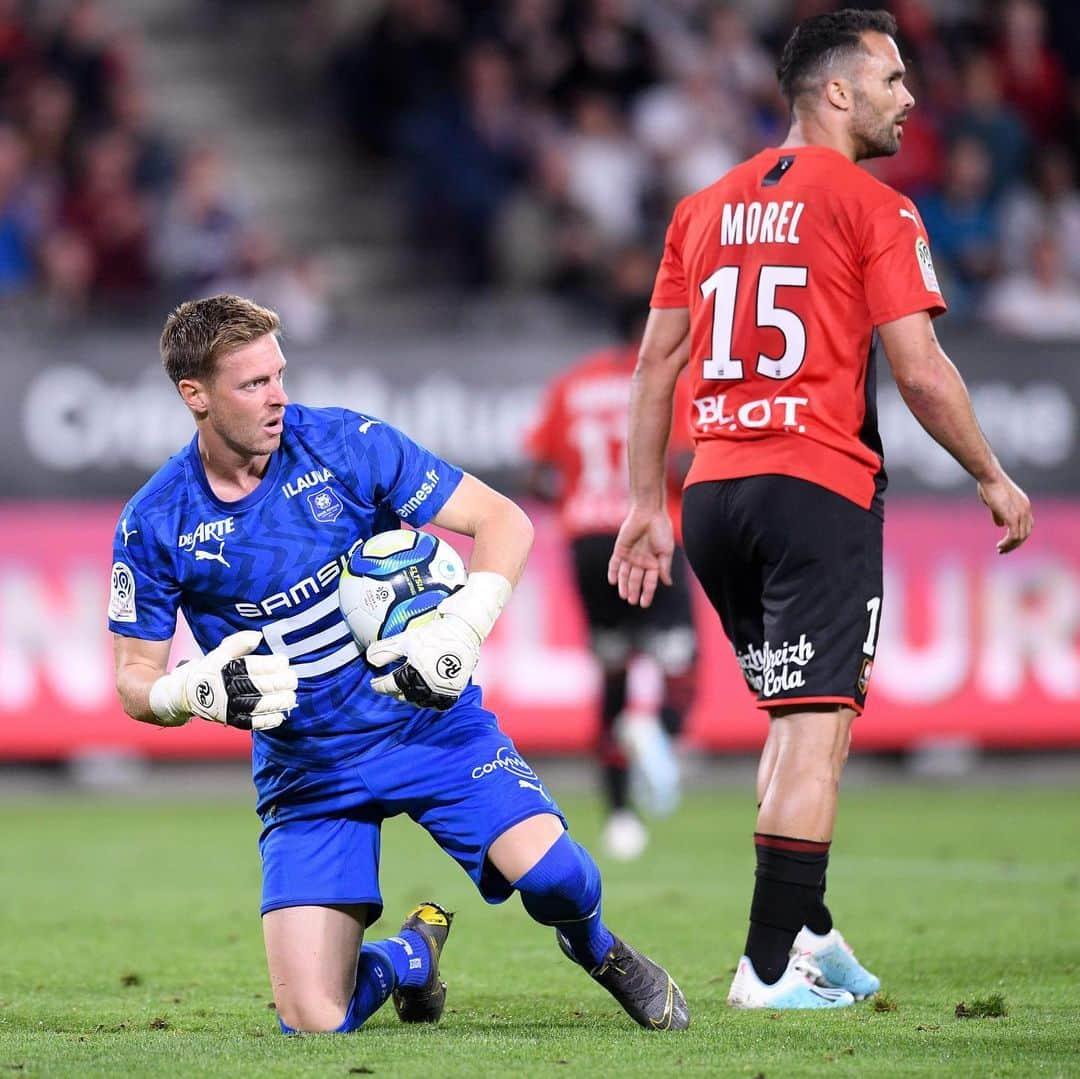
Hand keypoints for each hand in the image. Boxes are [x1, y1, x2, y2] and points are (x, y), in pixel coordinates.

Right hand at [150, 631, 297, 729]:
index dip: (272, 664)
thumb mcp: (220, 652)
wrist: (186, 694)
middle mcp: (227, 689)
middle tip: (293, 679)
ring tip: (291, 697)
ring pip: (258, 705)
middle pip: (260, 686)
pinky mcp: (230, 720)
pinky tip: (281, 716)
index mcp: (225, 669)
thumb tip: (258, 636)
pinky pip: (251, 723)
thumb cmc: (210, 669)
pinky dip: (267, 720)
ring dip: (278, 702)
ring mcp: (228, 707)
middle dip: (281, 682)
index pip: (253, 666)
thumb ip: (238, 643)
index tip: (284, 661)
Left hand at [365, 614, 479, 710]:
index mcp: (413, 672)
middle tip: (390, 687)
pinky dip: (432, 704)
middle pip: (405, 695)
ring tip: (406, 693)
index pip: (391, 685)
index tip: (374, 683)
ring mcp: (442, 688)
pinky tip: (427, 698)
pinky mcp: (454, 689)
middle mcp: (428, 684)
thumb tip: (370, 659)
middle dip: (395, 692)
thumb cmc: (434, 634)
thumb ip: (386, 650)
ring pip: (422, 702)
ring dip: (412, 699)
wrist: (464, 630)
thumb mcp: (406, 639)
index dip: (380, 685)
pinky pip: (441, 704)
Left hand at [607, 506, 674, 607]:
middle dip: (634, 591)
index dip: (647, 593)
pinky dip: (613, 571)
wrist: (649, 512)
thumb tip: (668, 583)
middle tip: (632, 602)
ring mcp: (630, 555)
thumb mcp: (666, 550)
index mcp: (654, 563)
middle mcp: (641, 561)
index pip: (650, 582)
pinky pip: (615, 563)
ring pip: (625, 574)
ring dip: (624, 584)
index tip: (644, 604)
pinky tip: (613, 581)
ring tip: (623, 595)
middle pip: (636, 580)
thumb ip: (664, 567)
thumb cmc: (661, 530)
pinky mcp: (620, 548)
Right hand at [977, 473, 1032, 553]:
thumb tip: (999, 525)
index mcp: (1024, 505)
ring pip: (1020, 537)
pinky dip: (1008, 544)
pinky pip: (1014, 536)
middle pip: (1025, 533)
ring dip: (1011, 546)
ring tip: (1000, 550)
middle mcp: (1026, 510)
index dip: (1019, 535)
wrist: (990, 477)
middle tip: (1002, 550)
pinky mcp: (1013, 517)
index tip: (1007, 541)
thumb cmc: (989, 485)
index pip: (1027, 525)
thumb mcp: (995, 502)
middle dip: (1015, 544)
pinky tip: (999, 546)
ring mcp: (1021, 513)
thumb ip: (998, 513)